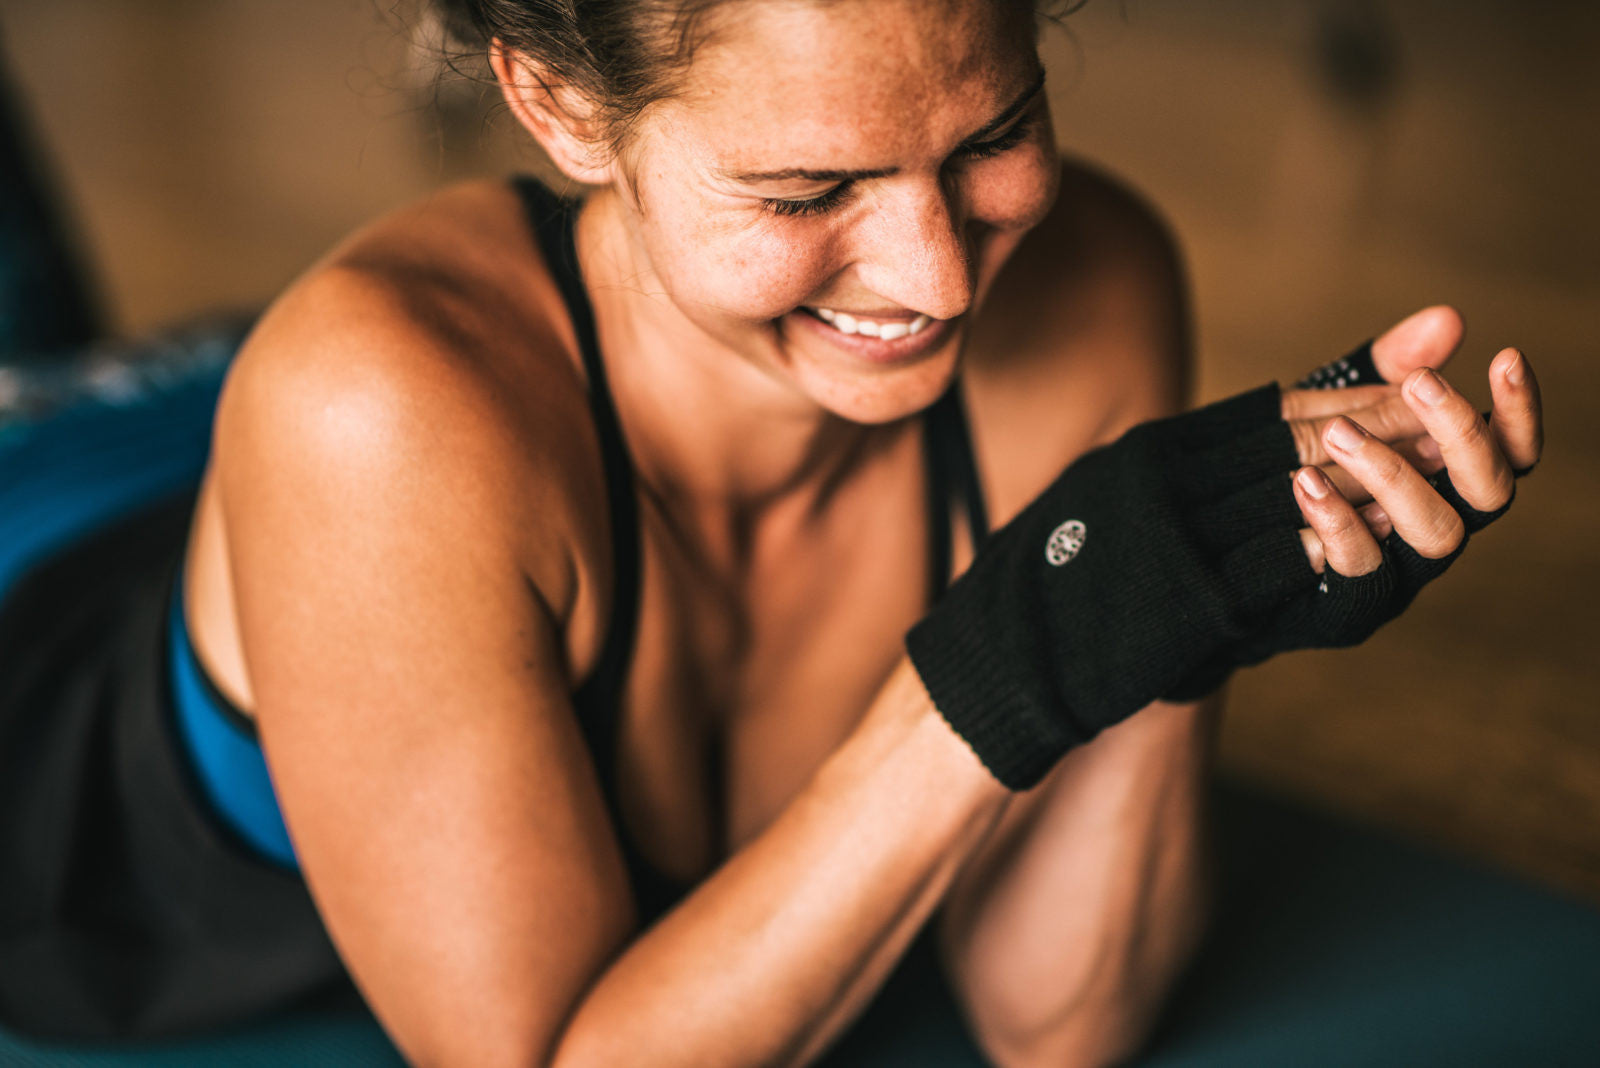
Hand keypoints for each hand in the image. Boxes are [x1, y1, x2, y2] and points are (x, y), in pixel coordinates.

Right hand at [907, 306, 1543, 790]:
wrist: (1007, 660)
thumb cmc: (1061, 583)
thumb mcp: (1114, 500)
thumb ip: (1186, 467)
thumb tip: (1254, 443)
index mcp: (1147, 453)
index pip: (1268, 411)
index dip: (1349, 396)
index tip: (1411, 385)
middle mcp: (1161, 484)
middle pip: (1294, 443)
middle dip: (1382, 425)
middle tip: (1450, 412)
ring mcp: (1174, 542)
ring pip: (1297, 499)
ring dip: (1374, 483)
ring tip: (1435, 475)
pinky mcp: (1188, 604)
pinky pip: (1278, 568)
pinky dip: (1334, 549)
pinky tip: (1378, 542)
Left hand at [1280, 306, 1542, 577]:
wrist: (1230, 548)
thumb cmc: (1303, 468)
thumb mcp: (1337, 407)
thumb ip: (1388, 369)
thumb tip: (1448, 318)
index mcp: (1450, 481)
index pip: (1513, 451)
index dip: (1520, 411)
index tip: (1505, 356)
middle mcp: (1441, 526)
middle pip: (1490, 491)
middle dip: (1462, 432)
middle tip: (1418, 383)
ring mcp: (1403, 571)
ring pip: (1437, 532)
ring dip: (1394, 473)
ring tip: (1337, 431)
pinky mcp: (1352, 603)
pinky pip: (1362, 566)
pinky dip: (1340, 522)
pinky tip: (1304, 482)